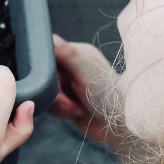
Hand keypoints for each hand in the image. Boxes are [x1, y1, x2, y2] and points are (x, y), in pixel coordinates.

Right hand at [48, 34, 125, 150]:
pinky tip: (76, 113)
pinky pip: (51, 105)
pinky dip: (61, 112)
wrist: (117, 126)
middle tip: (68, 101)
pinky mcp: (68, 102)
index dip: (47, 68)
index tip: (54, 80)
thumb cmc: (108, 95)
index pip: (50, 53)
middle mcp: (72, 68)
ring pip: (47, 92)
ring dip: (60, 104)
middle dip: (55, 92)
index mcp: (77, 54)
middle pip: (46, 76)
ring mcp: (69, 86)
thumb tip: (50, 37)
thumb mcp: (85, 72)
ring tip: (76, 109)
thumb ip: (67, 54)